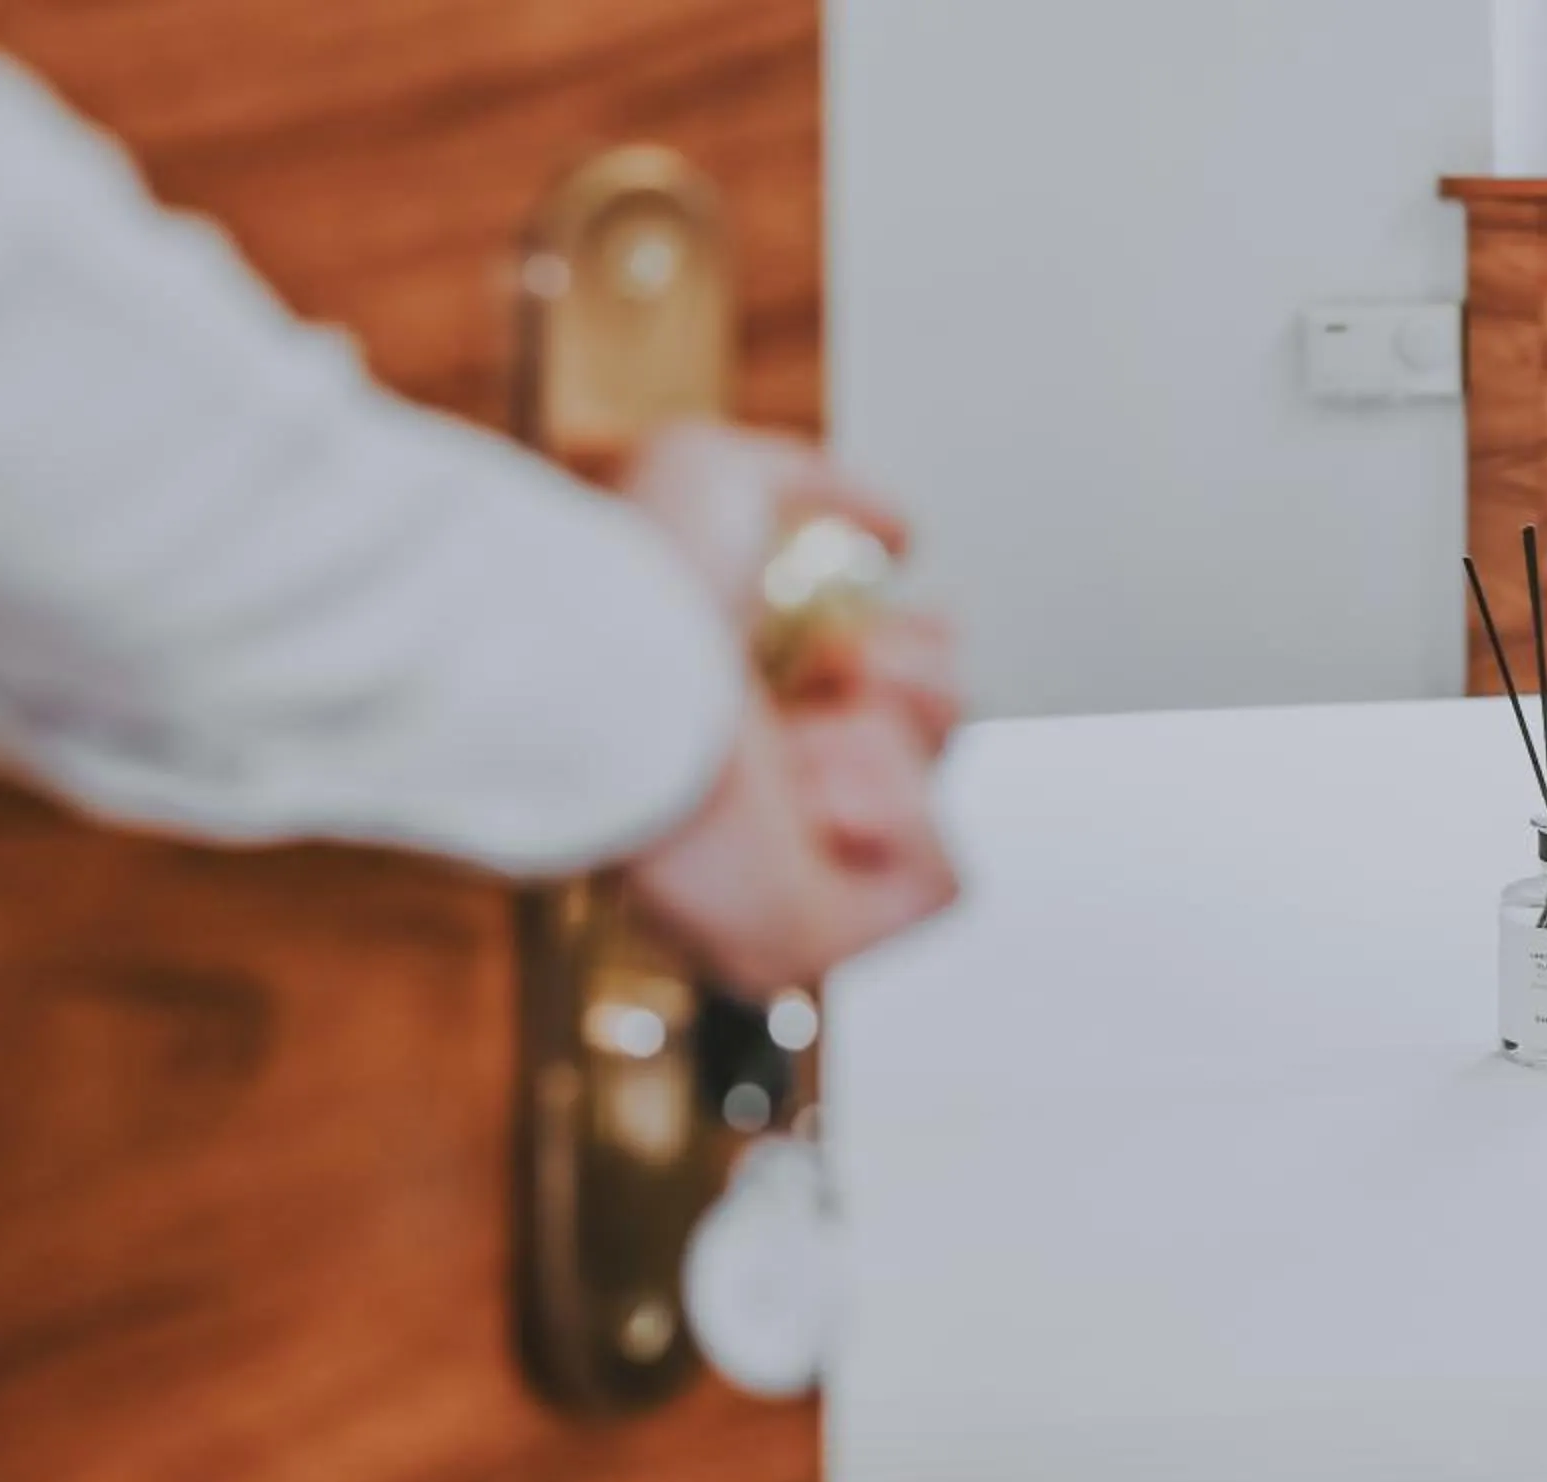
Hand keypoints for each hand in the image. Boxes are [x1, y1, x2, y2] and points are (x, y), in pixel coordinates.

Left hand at [618, 425, 960, 992]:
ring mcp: (792, 881)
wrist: (609, 675)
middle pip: (930, 744)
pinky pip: (937, 882)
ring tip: (808, 729)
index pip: (884, 699)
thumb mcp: (720, 475)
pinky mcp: (814, 941)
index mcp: (749, 711)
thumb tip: (903, 533)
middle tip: (836, 662)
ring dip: (887, 743)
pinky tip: (820, 794)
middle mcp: (770, 799)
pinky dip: (899, 818)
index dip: (913, 655)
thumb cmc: (640, 585)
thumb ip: (818, 482)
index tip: (866, 627)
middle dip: (913, 677)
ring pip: (935, 804)